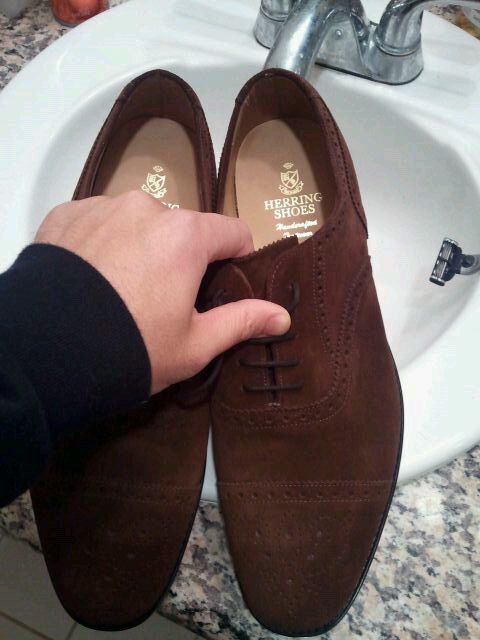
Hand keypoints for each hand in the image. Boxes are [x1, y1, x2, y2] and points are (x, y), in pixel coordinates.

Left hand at [35, 192, 290, 393]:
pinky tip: (90, 279)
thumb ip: (241, 321)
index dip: (236, 260)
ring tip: (120, 291)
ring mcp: (102, 206)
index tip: (222, 287)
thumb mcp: (193, 345)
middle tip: (163, 301)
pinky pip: (100, 221)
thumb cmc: (130, 350)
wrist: (44, 355)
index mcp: (186, 235)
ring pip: (139, 223)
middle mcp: (146, 208)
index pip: (234, 232)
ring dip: (141, 247)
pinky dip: (103, 243)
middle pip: (183, 228)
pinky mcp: (66, 214)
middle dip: (182, 257)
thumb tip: (283, 316)